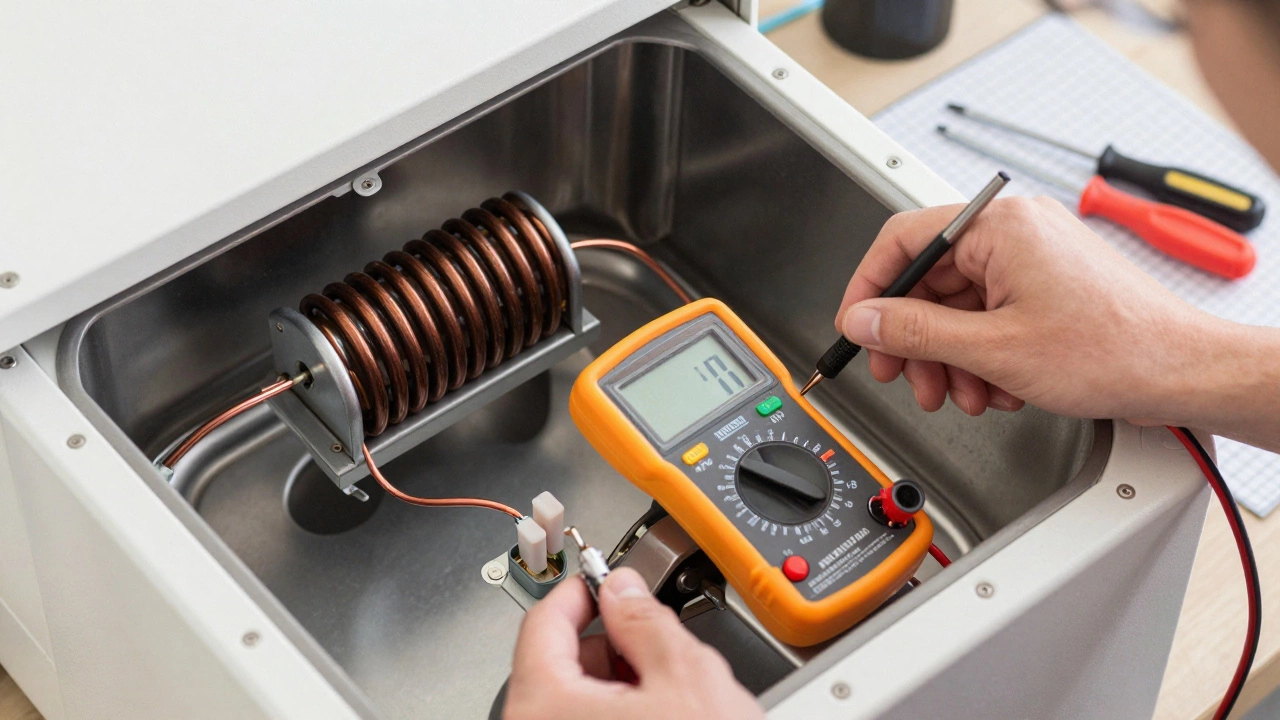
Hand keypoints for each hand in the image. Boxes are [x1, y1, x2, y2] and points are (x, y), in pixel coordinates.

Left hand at [505, 568, 762, 719]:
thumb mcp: (687, 675)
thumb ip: (648, 618)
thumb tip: (625, 587)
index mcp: (544, 704)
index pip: (542, 622)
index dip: (581, 588)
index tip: (603, 579)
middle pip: (556, 663)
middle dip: (608, 642)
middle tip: (650, 638)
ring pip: (572, 698)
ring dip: (616, 682)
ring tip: (666, 690)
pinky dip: (616, 713)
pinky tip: (659, 713)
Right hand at [835, 196, 1220, 423]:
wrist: (1180, 373)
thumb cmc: (1114, 350)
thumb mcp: (993, 348)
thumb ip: (915, 331)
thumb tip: (864, 318)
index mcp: (999, 225)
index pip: (903, 239)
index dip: (869, 288)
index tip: (857, 326)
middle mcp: (1015, 230)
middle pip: (929, 279)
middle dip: (916, 338)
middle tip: (905, 375)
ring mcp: (1033, 256)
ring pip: (958, 305)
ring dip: (950, 356)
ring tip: (961, 392)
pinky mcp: (1047, 283)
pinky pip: (989, 313)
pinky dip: (981, 353)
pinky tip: (994, 385)